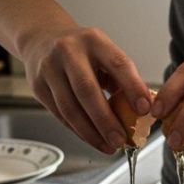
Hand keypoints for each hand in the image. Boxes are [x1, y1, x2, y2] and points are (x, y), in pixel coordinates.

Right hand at [20, 25, 151, 153]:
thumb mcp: (103, 52)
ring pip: (70, 108)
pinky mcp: (38, 86)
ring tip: (108, 145)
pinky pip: (60, 115)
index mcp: (94, 40)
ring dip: (91, 132)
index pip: (117, 64)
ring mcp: (49, 68)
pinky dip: (78, 130)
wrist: (41, 38)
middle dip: (106, 120)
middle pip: (87, 90)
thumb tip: (141, 110)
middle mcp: (69, 51)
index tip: (145, 109)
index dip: (133, 87)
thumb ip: (121, 77)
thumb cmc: (81, 50)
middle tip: (121, 140)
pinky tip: (92, 138)